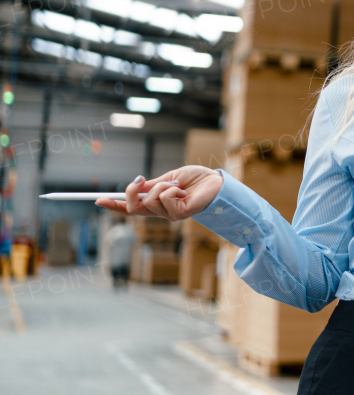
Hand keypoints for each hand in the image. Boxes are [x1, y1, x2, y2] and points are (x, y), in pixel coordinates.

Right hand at [96, 166, 223, 220]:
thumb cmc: (195, 180)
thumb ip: (151, 186)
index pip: (131, 208)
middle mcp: (160, 212)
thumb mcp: (168, 179)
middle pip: (133, 207)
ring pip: (150, 199)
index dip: (114, 206)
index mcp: (156, 204)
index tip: (98, 200)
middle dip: (131, 191)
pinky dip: (172, 189)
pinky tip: (184, 190)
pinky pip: (164, 198)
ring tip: (178, 184)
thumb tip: (134, 186)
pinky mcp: (179, 213)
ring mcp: (169, 215)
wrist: (215, 181)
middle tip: (141, 179)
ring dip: (163, 186)